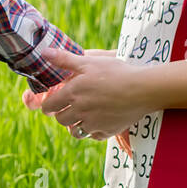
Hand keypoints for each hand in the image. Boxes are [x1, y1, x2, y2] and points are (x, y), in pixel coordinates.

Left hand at [22, 46, 148, 140]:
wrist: (143, 89)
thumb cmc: (116, 72)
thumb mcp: (89, 62)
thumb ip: (64, 59)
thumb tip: (44, 52)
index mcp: (72, 94)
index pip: (49, 107)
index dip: (48, 104)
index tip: (52, 102)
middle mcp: (79, 111)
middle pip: (61, 120)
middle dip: (61, 114)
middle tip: (68, 107)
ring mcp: (93, 123)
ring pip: (75, 131)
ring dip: (75, 125)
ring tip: (82, 115)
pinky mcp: (107, 131)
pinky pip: (93, 135)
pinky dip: (93, 130)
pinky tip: (98, 120)